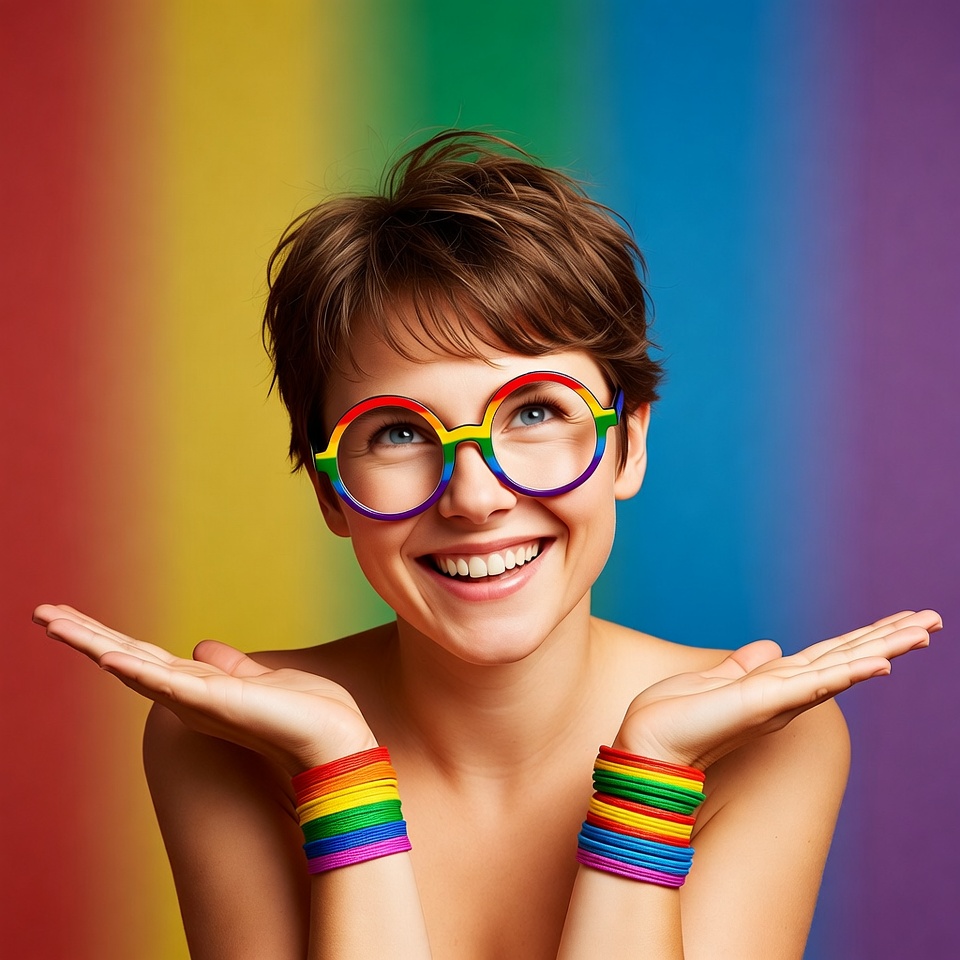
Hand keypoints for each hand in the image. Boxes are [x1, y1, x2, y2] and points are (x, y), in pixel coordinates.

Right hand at [33, 603, 376, 773]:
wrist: (337, 742)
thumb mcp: (263, 679)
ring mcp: (198, 700)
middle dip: (83, 636)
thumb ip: (231, 668)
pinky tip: (107, 654)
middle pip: (126, 657)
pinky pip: (168, 683)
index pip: (143, 656)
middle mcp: (190, 695)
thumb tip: (203, 648)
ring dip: (93, 644)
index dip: (107, 637)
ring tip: (53, 621)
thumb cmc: (307, 715)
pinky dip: (136, 669)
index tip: (72, 617)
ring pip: (134, 666)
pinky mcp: (216, 702)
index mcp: (200, 687)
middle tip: (41, 612)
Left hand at [614, 609, 942, 769]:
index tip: (903, 620)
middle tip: (934, 620)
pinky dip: (844, 673)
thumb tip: (770, 649)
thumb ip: (744, 667)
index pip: (830, 655)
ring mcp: (778, 700)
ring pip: (841, 669)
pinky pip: (812, 685)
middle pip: (847, 658)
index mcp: (775, 685)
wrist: (647, 746)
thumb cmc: (674, 718)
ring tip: (922, 633)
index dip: (866, 638)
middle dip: (890, 639)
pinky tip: (877, 663)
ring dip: (882, 649)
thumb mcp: (714, 682)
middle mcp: (786, 693)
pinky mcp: (762, 703)